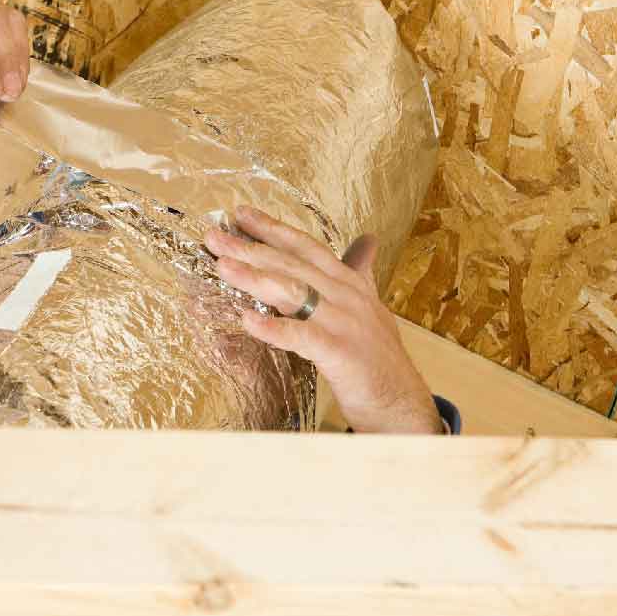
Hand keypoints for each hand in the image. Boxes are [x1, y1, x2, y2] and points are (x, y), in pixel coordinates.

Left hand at [205, 207, 442, 433]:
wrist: (402, 402)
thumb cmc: (379, 357)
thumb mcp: (370, 306)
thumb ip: (360, 272)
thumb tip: (366, 240)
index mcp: (349, 282)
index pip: (306, 246)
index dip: (273, 228)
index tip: (240, 214)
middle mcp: (347, 296)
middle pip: (292, 264)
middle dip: (250, 248)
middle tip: (214, 237)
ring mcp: (345, 323)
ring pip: (294, 292)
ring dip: (255, 278)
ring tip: (223, 267)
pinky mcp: (340, 353)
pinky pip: (301, 337)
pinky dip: (273, 328)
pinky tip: (247, 320)